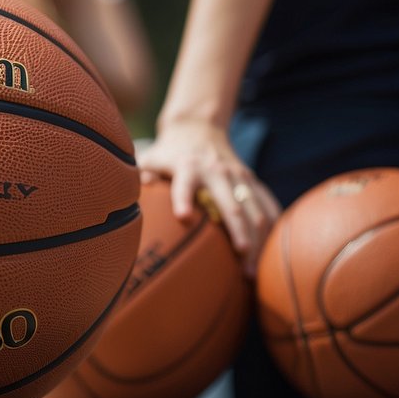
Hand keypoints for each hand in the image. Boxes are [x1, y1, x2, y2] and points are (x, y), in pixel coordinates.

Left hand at [138, 120, 280, 276]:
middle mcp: (217, 171)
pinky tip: (272, 253)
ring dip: (257, 239)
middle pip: (231, 203)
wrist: (198, 127)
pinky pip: (268, 204)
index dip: (183, 198)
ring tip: (251, 271)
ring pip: (254, 209)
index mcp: (188, 166)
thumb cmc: (169, 152)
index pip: (184, 184)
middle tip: (240, 255)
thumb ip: (141, 178)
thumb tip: (125, 201)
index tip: (183, 216)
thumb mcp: (150, 159)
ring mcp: (238, 176)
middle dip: (238, 230)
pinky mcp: (251, 180)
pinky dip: (273, 227)